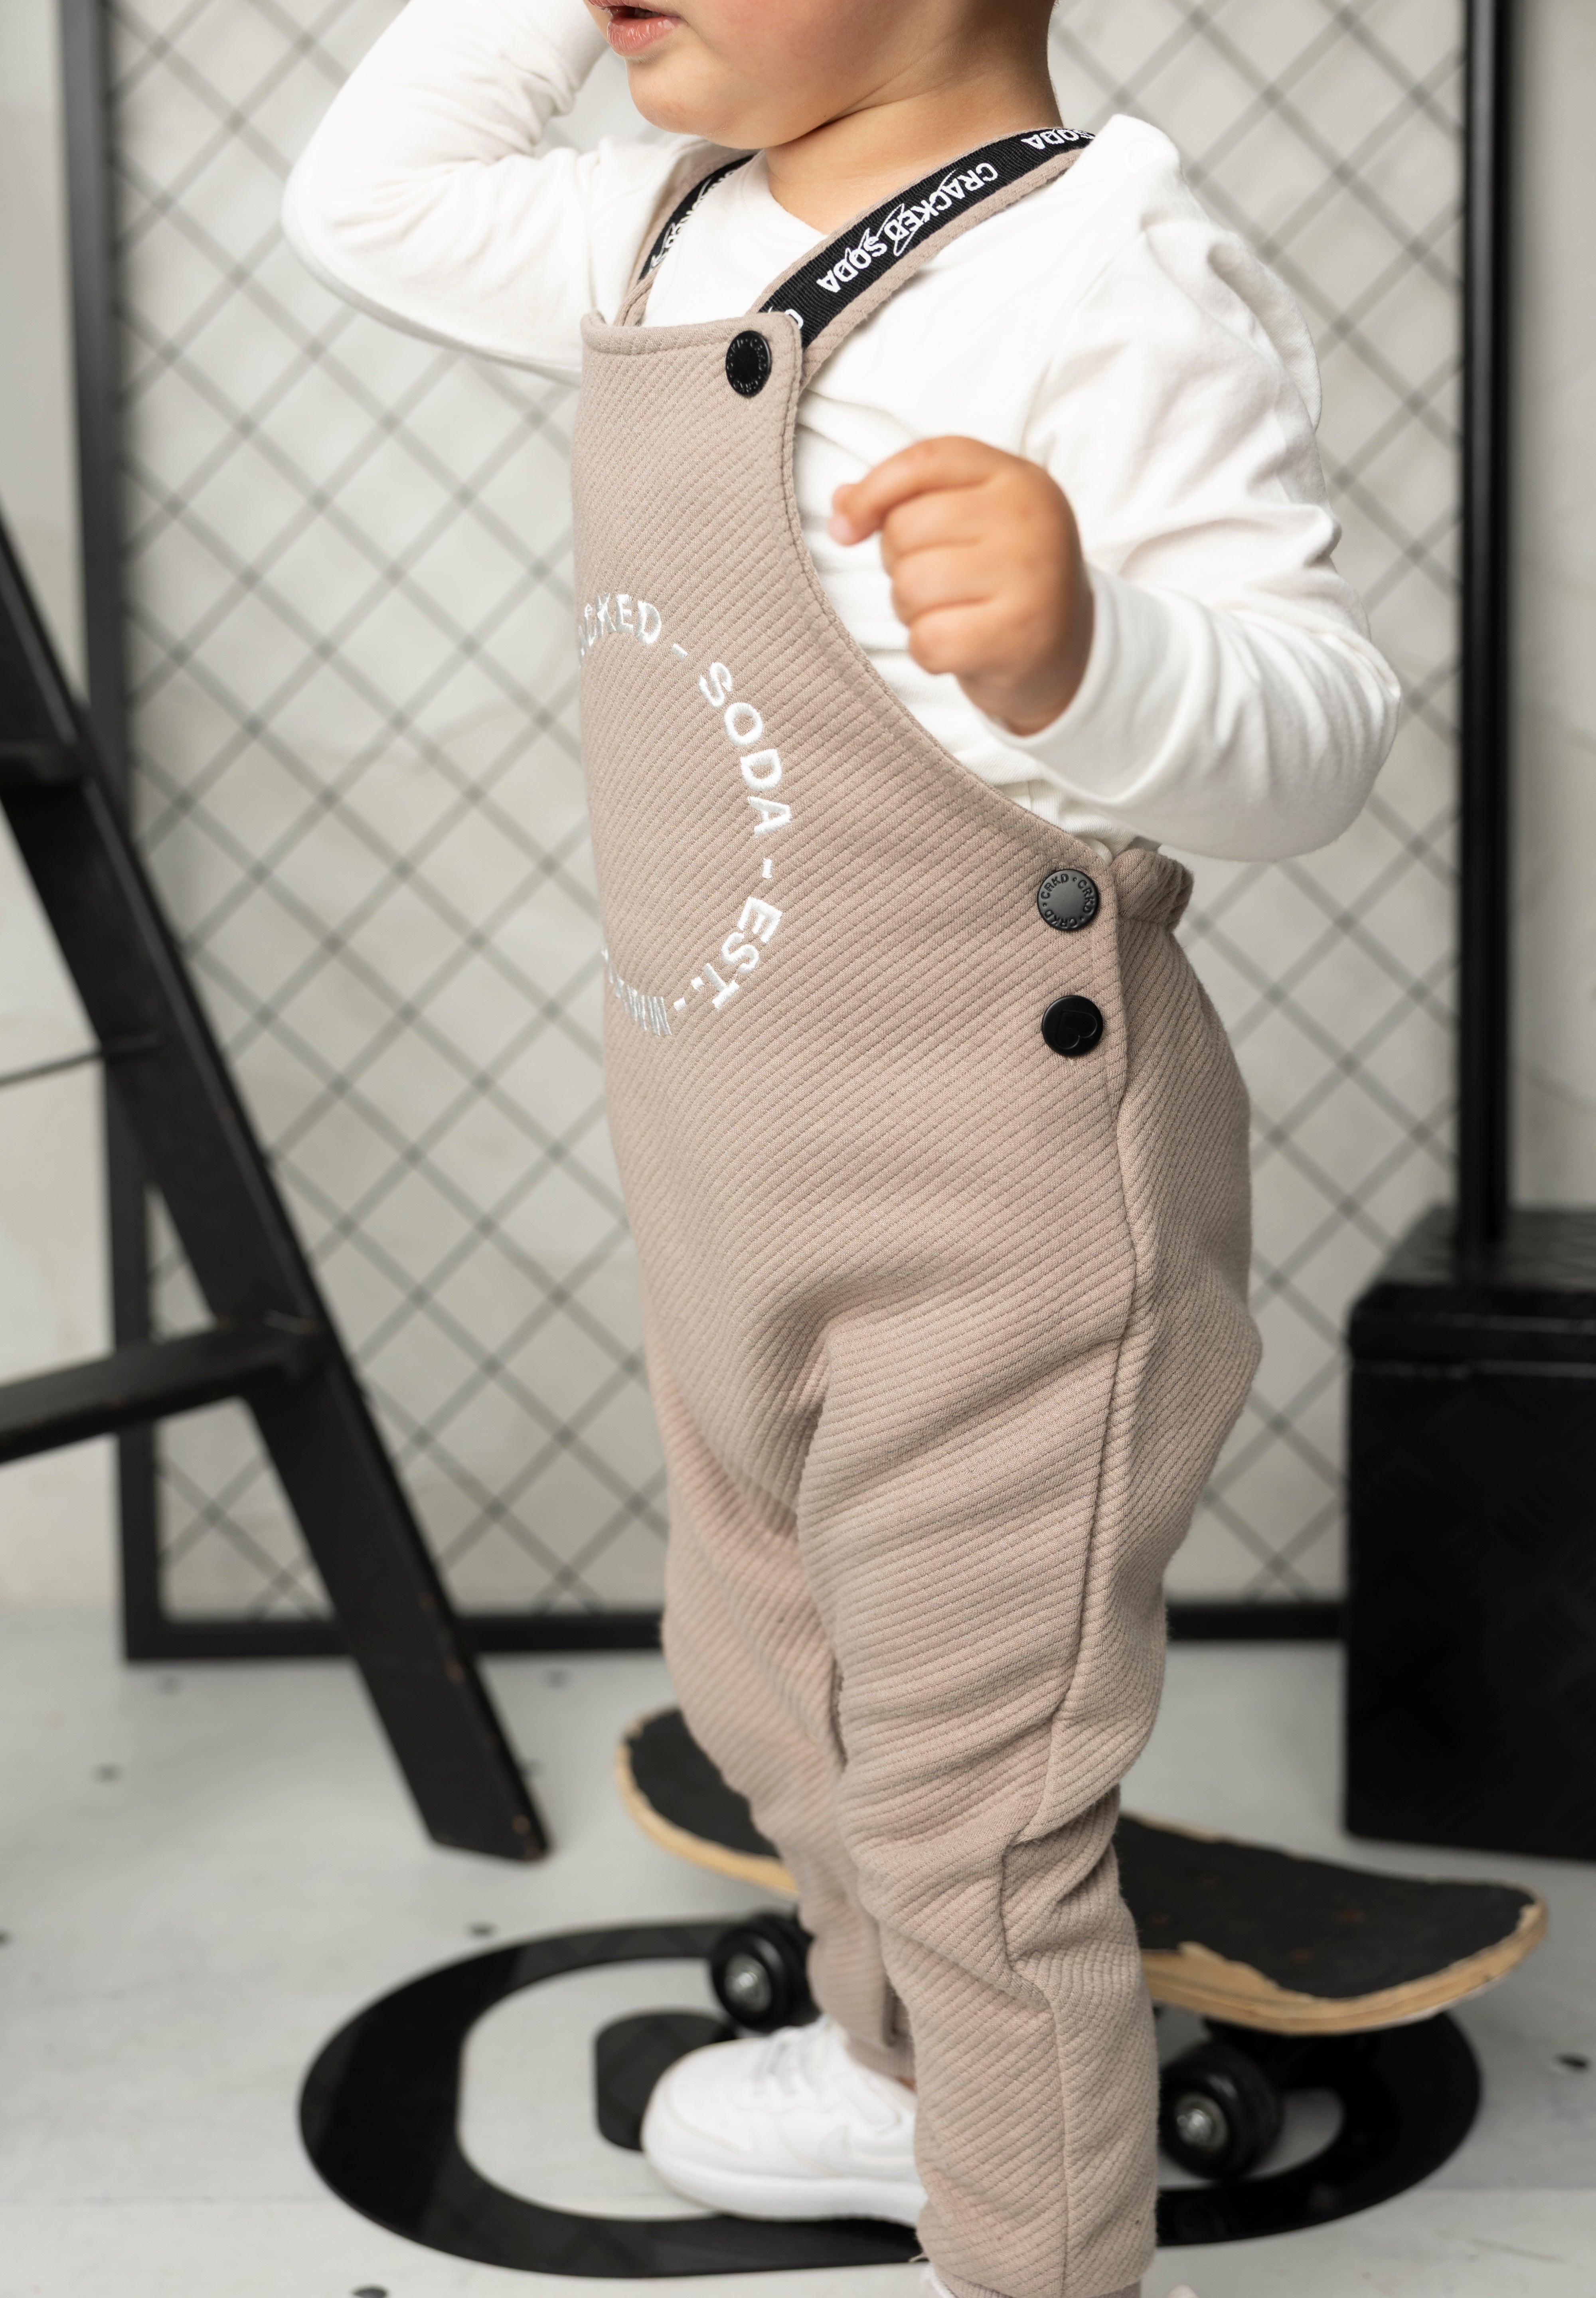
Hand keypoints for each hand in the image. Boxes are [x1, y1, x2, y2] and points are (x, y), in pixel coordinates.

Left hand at [829, 437, 1092, 736]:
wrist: (1069, 655)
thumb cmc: (1004, 580)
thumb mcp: (971, 521)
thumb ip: (909, 499)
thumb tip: (842, 503)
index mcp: (1017, 478)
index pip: (925, 461)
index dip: (872, 492)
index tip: (848, 526)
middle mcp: (1029, 519)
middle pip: (906, 529)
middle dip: (900, 564)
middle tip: (939, 584)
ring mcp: (1029, 578)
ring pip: (911, 585)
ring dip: (912, 611)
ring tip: (952, 613)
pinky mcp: (1016, 637)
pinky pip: (927, 639)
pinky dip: (929, 652)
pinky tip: (960, 647)